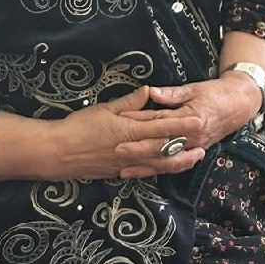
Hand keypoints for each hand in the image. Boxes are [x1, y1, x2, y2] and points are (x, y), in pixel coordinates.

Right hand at [0, 86, 207, 182]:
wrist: (58, 153)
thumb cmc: (79, 125)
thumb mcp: (104, 108)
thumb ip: (129, 102)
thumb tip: (149, 91)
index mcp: (128, 128)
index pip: (159, 125)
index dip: (180, 122)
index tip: (198, 118)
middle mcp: (131, 148)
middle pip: (164, 145)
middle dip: (186, 142)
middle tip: (206, 139)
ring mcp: (127, 163)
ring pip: (158, 163)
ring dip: (179, 160)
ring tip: (196, 156)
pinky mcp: (120, 172)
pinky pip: (145, 173)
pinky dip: (161, 170)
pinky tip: (171, 168)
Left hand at [114, 74, 262, 175]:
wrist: (238, 105)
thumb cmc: (215, 93)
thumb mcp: (194, 88)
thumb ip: (171, 93)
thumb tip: (151, 92)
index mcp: (191, 117)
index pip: (160, 119)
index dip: (139, 120)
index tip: (120, 120)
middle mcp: (191, 136)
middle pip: (160, 144)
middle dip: (138, 149)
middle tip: (116, 150)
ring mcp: (192, 147)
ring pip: (165, 161)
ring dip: (144, 165)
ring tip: (123, 168)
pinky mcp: (192, 152)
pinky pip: (172, 165)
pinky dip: (155, 170)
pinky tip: (141, 173)